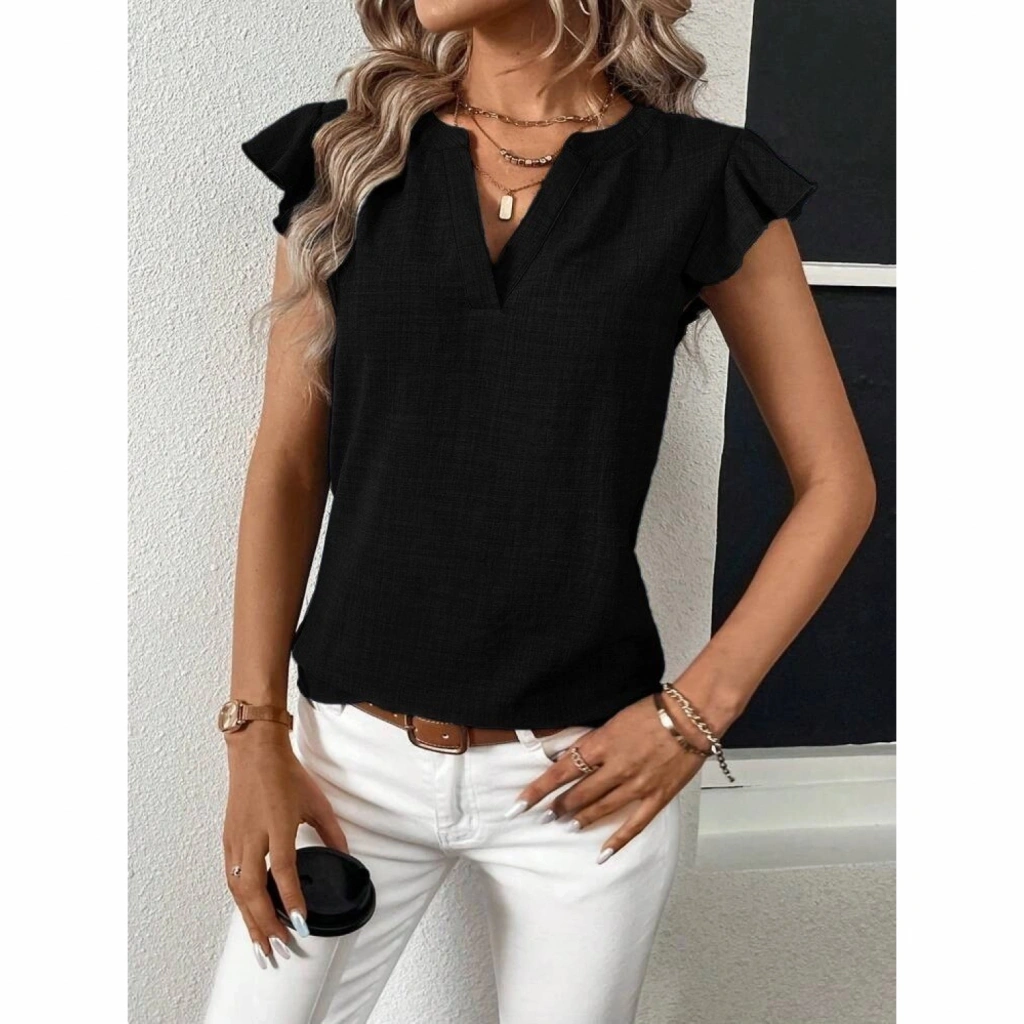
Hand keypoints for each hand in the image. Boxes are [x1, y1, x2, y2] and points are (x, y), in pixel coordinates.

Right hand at [222, 723, 347, 964]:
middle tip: (279, 949)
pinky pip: (232, 878)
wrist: (255, 755)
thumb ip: (333, 833)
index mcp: (277, 826)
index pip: (282, 872)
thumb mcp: (316, 803)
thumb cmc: (287, 776)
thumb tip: (347, 857)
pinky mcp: (228, 841)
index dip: (291, 900)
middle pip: (253, 891)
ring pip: (239, 890)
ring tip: (262, 944)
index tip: (300, 925)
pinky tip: (249, 916)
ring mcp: (236, 840)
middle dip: (266, 923)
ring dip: (250, 919)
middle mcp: (252, 837)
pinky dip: (240, 902)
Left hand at [510, 692, 730, 861]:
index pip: (561, 771)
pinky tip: (602, 854)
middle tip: (543, 816)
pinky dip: (617, 841)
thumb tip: (565, 755)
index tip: (519, 804)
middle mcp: (616, 767)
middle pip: (578, 793)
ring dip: (579, 819)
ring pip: (600, 809)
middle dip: (557, 806)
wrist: (691, 717)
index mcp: (602, 744)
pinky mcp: (657, 797)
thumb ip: (590, 741)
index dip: (538, 789)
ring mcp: (637, 785)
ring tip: (565, 826)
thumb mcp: (613, 719)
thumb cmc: (652, 711)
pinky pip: (634, 824)